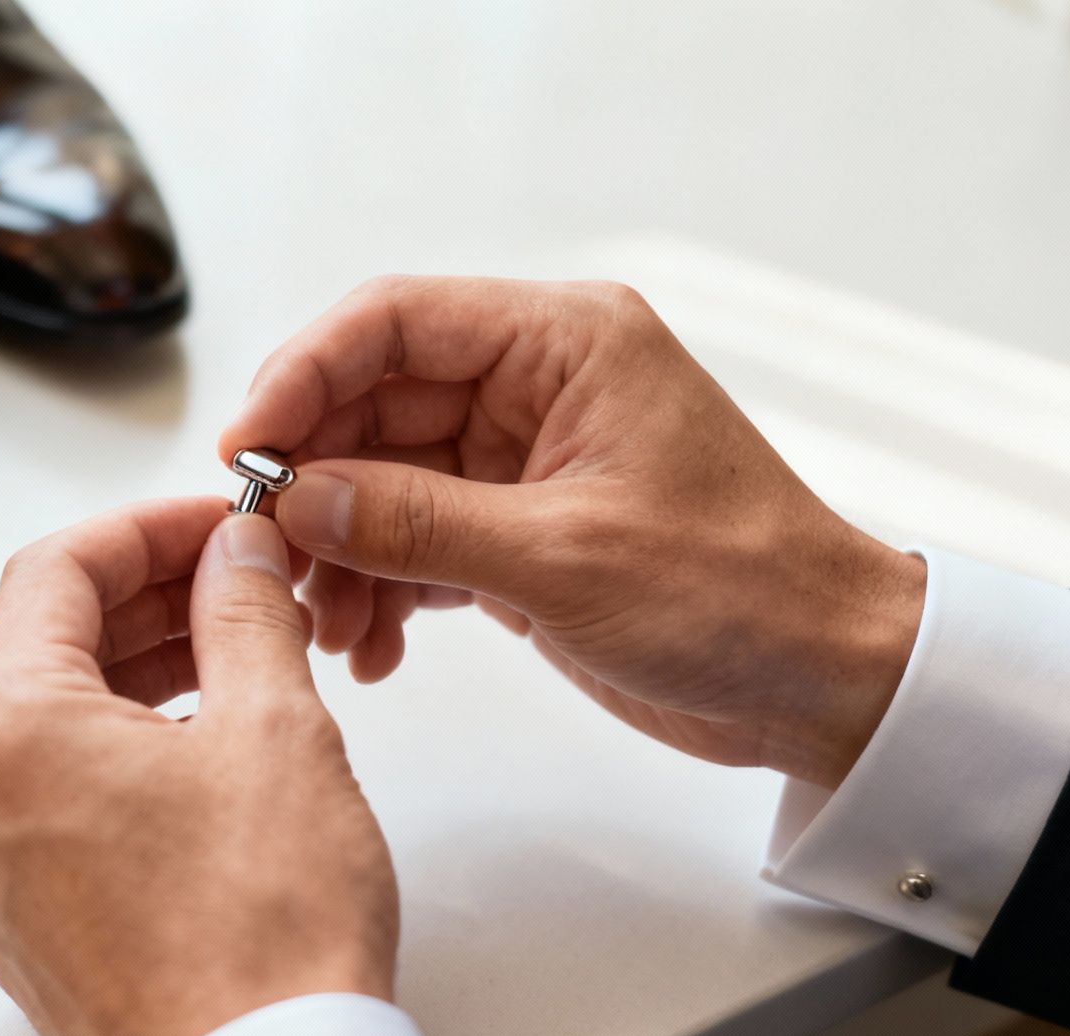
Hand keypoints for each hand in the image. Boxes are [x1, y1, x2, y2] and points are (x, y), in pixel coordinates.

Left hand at [0, 499, 397, 1035]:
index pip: (54, 571)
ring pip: (51, 729)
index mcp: (7, 732)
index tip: (216, 523)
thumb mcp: (274, 728)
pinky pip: (58, 805)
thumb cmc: (263, 941)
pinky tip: (202, 751)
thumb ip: (244, 612)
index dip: (147, 528)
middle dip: (147, 600)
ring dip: (137, 674)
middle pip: (42, 648)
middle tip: (237, 580)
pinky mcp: (27, 931)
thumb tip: (236, 557)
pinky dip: (122, 754)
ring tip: (237, 657)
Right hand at [221, 276, 925, 788]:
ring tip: (328, 627)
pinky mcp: (518, 528)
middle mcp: (537, 384)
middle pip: (374, 402)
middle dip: (315, 482)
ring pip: (383, 478)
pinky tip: (374, 647)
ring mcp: (523, 458)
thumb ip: (417, 523)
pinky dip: (382, 587)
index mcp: (564, 342)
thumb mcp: (564, 558)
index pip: (395, 320)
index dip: (305, 374)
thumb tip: (298, 498)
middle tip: (269, 555)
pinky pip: (414, 537)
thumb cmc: (742, 592)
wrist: (824, 680)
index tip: (246, 449)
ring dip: (342, 550)